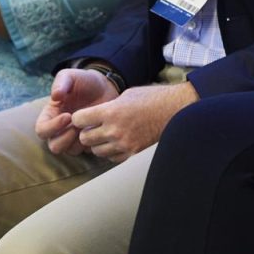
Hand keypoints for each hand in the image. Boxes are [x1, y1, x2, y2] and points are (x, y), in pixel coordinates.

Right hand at [35, 68, 119, 155]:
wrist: (106, 86)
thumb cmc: (85, 81)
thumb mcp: (71, 76)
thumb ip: (61, 82)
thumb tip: (55, 96)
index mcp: (51, 115)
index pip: (42, 130)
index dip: (52, 127)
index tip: (67, 116)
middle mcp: (60, 129)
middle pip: (54, 146)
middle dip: (64, 139)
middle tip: (77, 126)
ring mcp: (75, 136)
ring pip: (70, 151)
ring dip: (78, 142)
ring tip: (89, 127)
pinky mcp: (90, 140)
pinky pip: (87, 150)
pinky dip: (92, 143)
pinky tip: (99, 130)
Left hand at [71, 81, 198, 162]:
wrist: (175, 110)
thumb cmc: (152, 98)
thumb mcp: (127, 95)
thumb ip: (108, 107)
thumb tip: (95, 115)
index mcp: (111, 111)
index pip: (78, 120)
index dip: (79, 118)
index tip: (84, 117)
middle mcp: (114, 129)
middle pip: (84, 138)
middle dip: (87, 132)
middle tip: (94, 127)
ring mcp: (123, 143)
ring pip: (96, 151)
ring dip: (98, 143)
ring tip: (107, 135)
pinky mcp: (132, 153)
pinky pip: (111, 158)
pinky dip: (111, 152)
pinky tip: (118, 142)